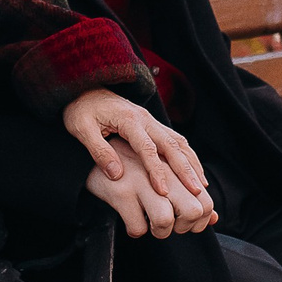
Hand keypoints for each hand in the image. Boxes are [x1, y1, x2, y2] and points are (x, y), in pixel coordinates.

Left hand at [62, 90, 214, 239]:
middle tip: (196, 192)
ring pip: (178, 143)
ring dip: (191, 164)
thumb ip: (99, 151)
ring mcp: (151, 120)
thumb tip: (117, 175)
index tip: (162, 192)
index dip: (156, 171)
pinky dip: (187, 156)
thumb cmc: (80, 110)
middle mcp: (145, 118)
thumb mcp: (81, 129)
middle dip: (185, 170)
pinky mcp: (152, 124)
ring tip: (201, 187)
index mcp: (128, 119)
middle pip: (171, 145)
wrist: (84, 89)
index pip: (147, 148)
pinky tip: (194, 172)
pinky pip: (175, 140)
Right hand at [83, 141, 218, 239]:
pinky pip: (137, 226)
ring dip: (160, 232)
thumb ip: (189, 193)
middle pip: (193, 211)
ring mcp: (141, 182)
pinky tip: (131, 220)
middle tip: (173, 227)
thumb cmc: (131, 167)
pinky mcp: (120, 192)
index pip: (205, 200)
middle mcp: (162, 172)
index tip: (187, 223)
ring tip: (152, 227)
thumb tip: (214, 218)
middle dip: (185, 228)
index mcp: (174, 167)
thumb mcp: (162, 174)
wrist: (91, 153)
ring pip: (165, 220)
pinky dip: (135, 230)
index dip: (201, 219)